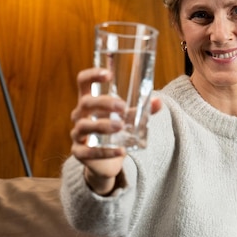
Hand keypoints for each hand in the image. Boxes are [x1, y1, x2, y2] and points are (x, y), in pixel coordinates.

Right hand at [69, 68, 161, 194]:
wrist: (104, 162)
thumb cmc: (114, 132)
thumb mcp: (127, 119)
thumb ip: (142, 110)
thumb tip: (159, 102)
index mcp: (89, 101)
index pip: (83, 81)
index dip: (93, 75)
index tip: (109, 74)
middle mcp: (80, 115)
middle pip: (86, 103)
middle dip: (104, 103)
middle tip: (122, 106)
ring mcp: (77, 134)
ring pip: (84, 126)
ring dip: (103, 125)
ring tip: (121, 126)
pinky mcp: (79, 152)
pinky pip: (90, 152)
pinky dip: (106, 152)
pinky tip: (121, 151)